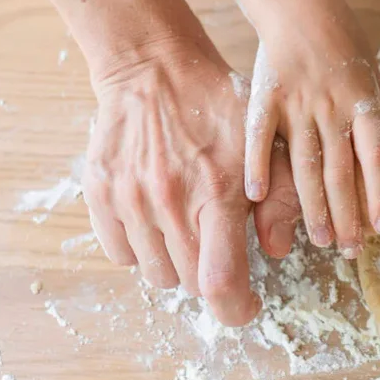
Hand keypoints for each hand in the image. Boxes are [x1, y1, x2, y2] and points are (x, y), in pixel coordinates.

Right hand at [84, 38, 301, 325]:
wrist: (153, 70)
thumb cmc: (218, 107)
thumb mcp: (265, 144)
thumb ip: (279, 199)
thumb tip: (275, 251)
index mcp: (217, 192)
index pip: (219, 281)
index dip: (236, 308)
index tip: (247, 305)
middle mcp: (169, 202)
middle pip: (190, 282)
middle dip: (212, 274)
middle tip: (220, 245)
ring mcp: (130, 200)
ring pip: (157, 273)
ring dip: (178, 262)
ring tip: (190, 227)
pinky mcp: (100, 196)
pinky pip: (121, 254)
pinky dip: (142, 249)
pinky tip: (159, 220)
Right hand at [244, 0, 379, 257]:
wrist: (301, 5)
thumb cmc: (343, 50)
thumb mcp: (368, 81)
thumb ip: (369, 123)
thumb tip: (379, 174)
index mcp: (363, 101)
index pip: (377, 154)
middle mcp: (332, 105)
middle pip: (342, 169)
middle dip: (349, 214)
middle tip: (352, 250)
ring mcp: (298, 102)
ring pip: (306, 163)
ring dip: (314, 206)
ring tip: (322, 240)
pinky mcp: (265, 96)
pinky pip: (260, 137)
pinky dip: (258, 167)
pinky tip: (258, 198)